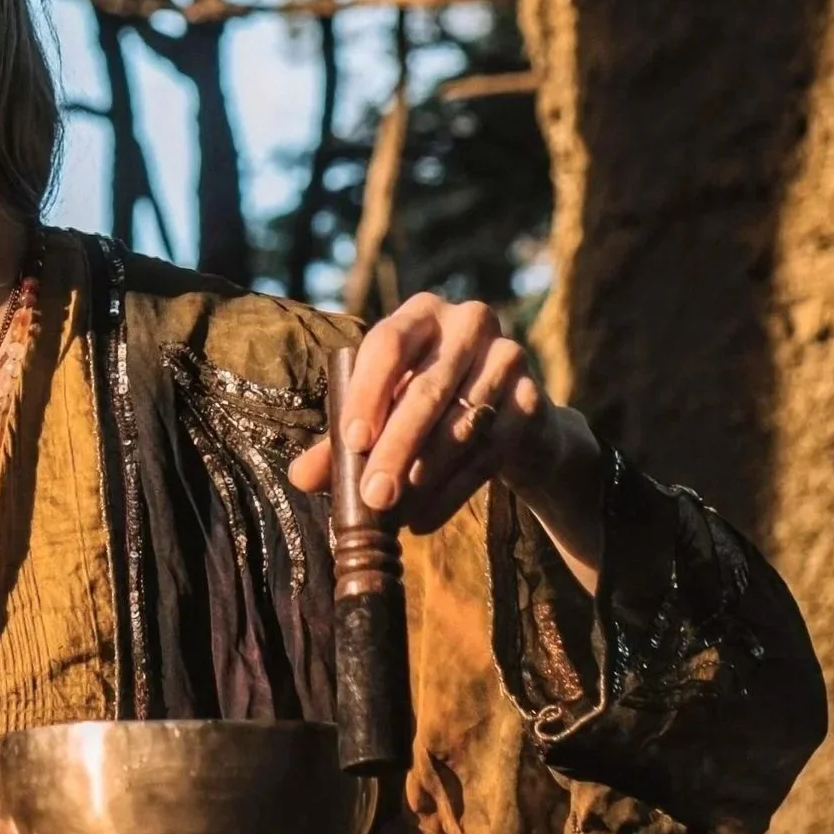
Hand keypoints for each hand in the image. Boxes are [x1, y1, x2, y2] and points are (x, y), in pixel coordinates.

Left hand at [286, 291, 605, 579]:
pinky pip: (491, 451)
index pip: (388, 342)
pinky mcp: (533, 400)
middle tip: (374, 497)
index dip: (369, 392)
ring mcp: (508, 357)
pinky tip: (425, 518)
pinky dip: (453, 490)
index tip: (353, 442)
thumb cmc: (430, 410)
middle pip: (427, 389)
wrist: (512, 422)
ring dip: (425, 477)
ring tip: (396, 515)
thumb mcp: (385, 416)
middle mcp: (468, 322)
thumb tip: (299, 476)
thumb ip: (342, 442)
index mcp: (420, 314)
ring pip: (462, 425)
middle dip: (396, 449)